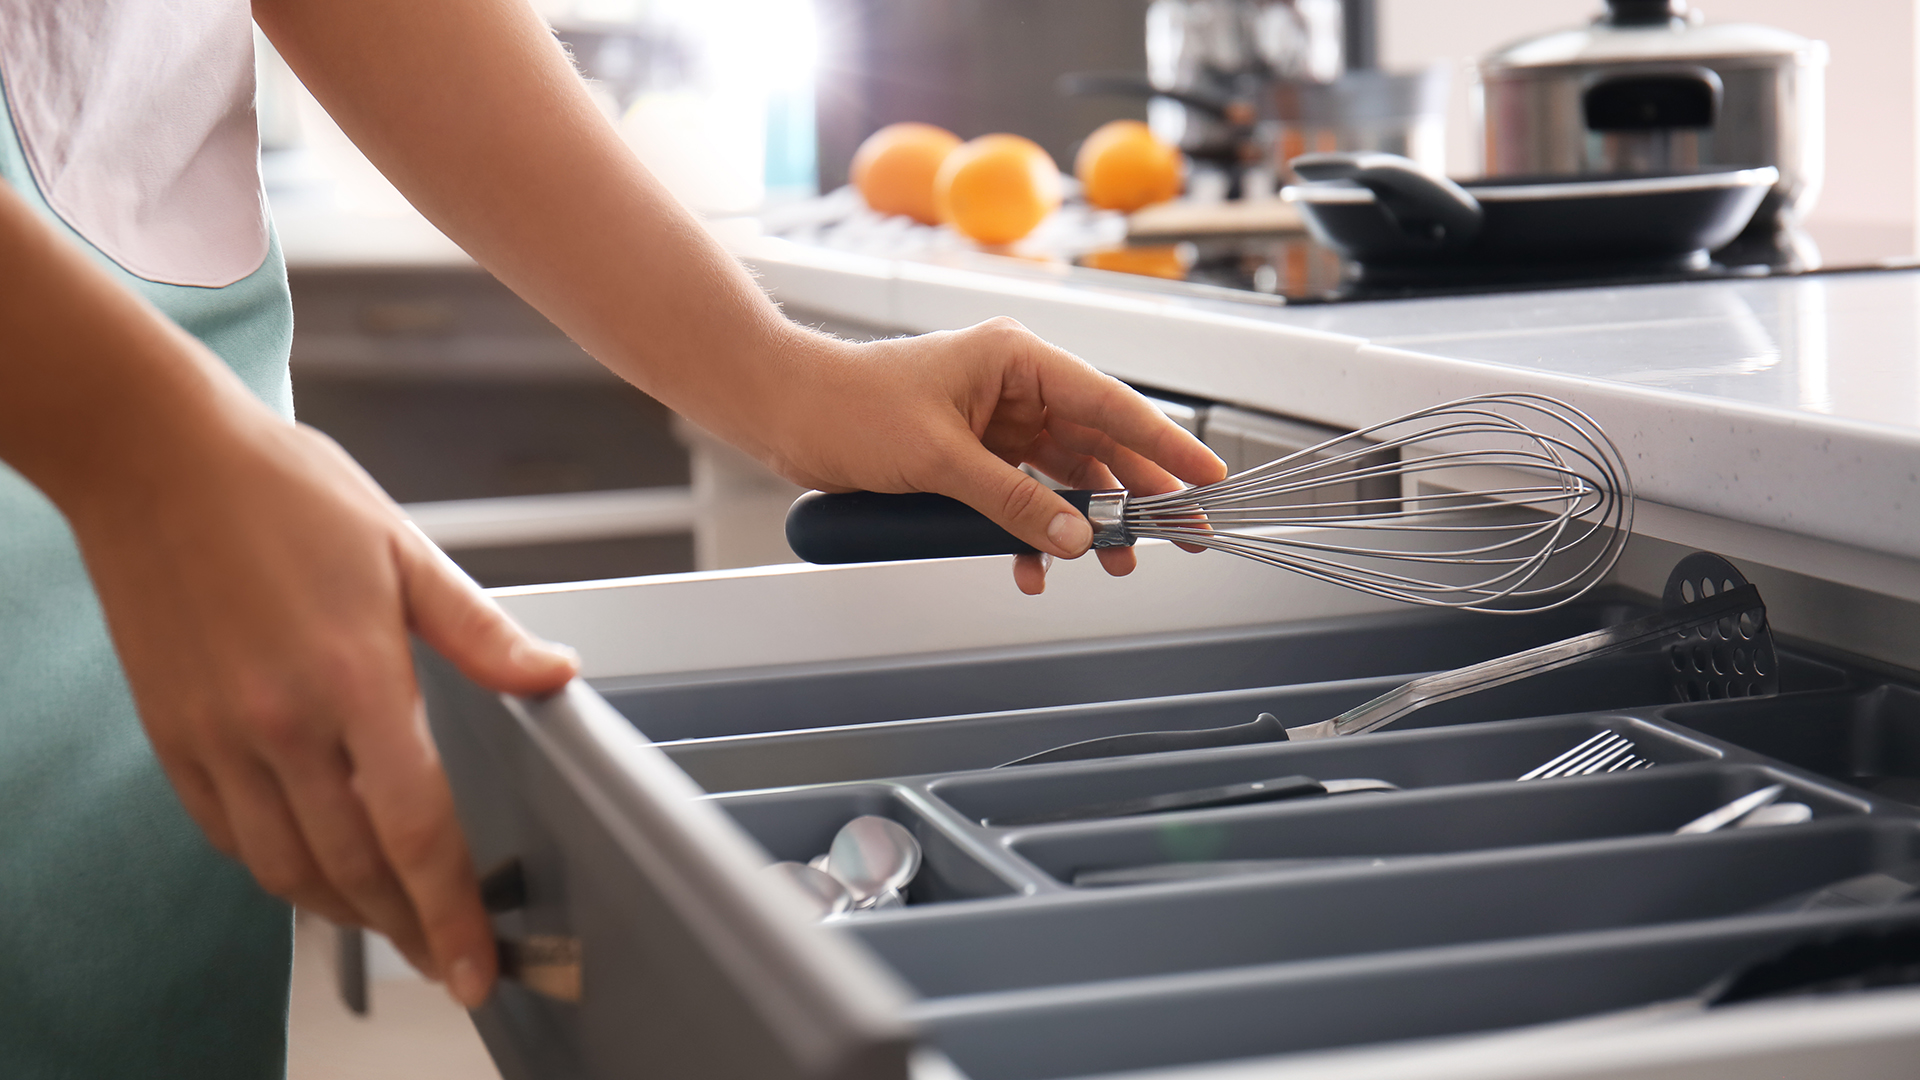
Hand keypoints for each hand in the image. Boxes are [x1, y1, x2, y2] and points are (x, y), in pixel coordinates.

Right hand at [64, 411, 575, 1007]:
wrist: (155, 458)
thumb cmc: (284, 491)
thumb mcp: (404, 549)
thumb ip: (481, 632)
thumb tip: (556, 674)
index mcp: (355, 678)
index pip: (416, 828)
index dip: (450, 910)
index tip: (475, 966)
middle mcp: (282, 724)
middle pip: (355, 868)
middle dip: (408, 929)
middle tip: (448, 958)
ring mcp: (219, 737)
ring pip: (287, 870)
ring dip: (347, 913)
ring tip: (392, 927)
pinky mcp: (172, 737)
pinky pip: (228, 837)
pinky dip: (278, 871)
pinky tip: (313, 870)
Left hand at [748, 317, 1227, 593]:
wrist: (785, 411)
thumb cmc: (849, 405)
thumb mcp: (938, 460)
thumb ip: (1011, 503)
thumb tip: (1075, 539)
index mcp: (1018, 360)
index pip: (1112, 405)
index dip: (1166, 446)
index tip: (1208, 479)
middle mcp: (1015, 385)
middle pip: (1098, 444)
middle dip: (1136, 495)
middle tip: (1180, 536)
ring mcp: (994, 420)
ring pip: (1064, 475)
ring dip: (1084, 522)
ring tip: (1110, 565)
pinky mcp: (971, 453)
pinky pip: (1021, 495)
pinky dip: (1030, 531)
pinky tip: (1032, 568)